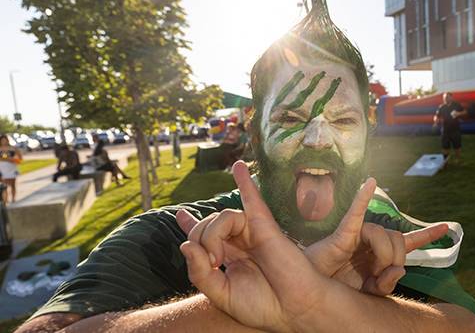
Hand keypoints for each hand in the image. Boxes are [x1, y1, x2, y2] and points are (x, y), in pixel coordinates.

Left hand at [176, 161, 333, 332]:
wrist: (294, 308)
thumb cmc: (263, 305)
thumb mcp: (221, 295)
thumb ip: (199, 273)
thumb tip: (185, 245)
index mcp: (230, 258)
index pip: (205, 235)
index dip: (191, 224)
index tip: (181, 215)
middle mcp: (239, 242)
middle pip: (206, 226)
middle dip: (199, 240)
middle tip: (211, 265)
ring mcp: (252, 231)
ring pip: (221, 218)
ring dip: (210, 236)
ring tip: (218, 259)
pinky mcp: (264, 226)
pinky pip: (251, 199)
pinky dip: (244, 182)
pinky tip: (238, 167)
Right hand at [304, 178, 447, 295]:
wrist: (315, 290)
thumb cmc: (339, 288)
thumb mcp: (370, 292)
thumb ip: (387, 284)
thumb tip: (402, 269)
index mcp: (380, 253)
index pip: (408, 241)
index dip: (427, 235)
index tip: (446, 228)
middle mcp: (372, 240)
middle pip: (398, 239)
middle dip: (394, 259)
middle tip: (379, 276)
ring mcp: (359, 234)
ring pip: (383, 235)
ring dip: (382, 255)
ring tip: (368, 271)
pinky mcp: (344, 232)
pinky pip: (356, 213)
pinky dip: (363, 197)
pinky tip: (371, 182)